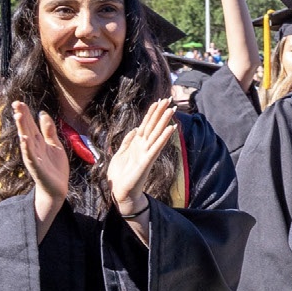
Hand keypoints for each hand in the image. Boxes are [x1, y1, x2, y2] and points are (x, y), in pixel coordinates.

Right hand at [13, 102, 71, 213]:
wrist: (57, 188)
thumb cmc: (55, 167)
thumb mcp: (55, 145)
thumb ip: (48, 130)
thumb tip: (42, 113)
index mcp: (38, 142)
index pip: (31, 125)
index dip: (26, 113)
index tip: (19, 102)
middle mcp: (33, 147)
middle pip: (27, 129)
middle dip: (22, 116)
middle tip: (16, 103)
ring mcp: (34, 157)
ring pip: (27, 140)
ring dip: (23, 128)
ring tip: (18, 115)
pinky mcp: (36, 167)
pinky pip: (31, 155)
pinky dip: (27, 147)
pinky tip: (24, 138)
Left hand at [108, 99, 179, 216]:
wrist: (120, 191)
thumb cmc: (120, 175)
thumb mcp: (119, 153)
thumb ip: (127, 141)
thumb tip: (134, 129)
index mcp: (137, 143)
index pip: (146, 124)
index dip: (152, 112)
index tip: (158, 101)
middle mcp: (144, 146)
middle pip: (153, 125)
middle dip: (160, 112)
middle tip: (169, 99)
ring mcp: (147, 153)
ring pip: (157, 133)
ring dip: (165, 121)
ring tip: (172, 109)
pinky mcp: (148, 160)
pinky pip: (157, 146)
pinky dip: (164, 137)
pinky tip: (171, 128)